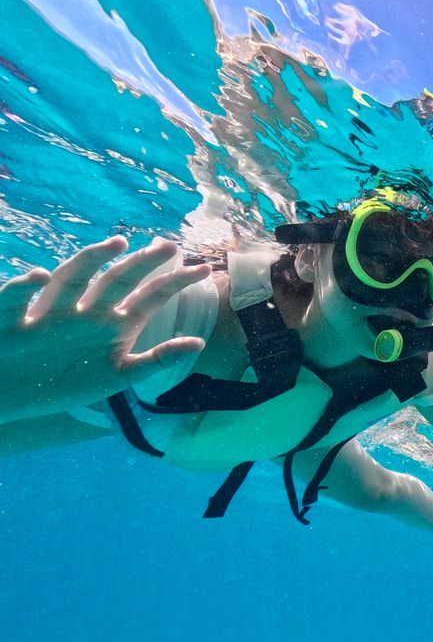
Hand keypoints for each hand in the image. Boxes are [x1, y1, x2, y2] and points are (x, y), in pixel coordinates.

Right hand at [0, 236, 210, 417]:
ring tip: (116, 243)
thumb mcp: (119, 376)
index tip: (204, 268)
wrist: (14, 397)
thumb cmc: (67, 383)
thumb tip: (199, 343)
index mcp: (114, 322)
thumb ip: (156, 360)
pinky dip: (23, 287)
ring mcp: (52, 314)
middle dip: (143, 263)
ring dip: (91, 259)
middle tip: (169, 247)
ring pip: (71, 278)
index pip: (150, 295)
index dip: (176, 281)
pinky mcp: (12, 324)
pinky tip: (38, 276)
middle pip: (117, 280)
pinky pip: (14, 301)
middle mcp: (87, 311)